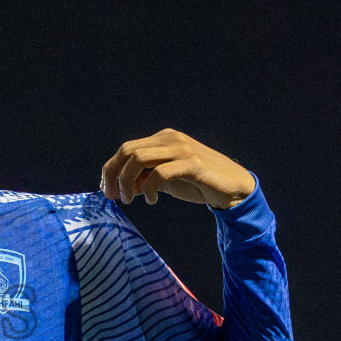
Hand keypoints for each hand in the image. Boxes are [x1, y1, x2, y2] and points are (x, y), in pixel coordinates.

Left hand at [100, 128, 256, 208]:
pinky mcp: (192, 164)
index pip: (127, 148)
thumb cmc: (199, 183)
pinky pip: (160, 173)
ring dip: (128, 182)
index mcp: (163, 139)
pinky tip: (152, 201)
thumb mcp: (166, 181)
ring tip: (130, 199)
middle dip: (114, 175)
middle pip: (128, 151)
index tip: (107, 190)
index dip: (111, 169)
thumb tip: (121, 187)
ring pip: (139, 158)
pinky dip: (150, 188)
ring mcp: (181, 149)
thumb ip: (145, 180)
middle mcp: (170, 139)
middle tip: (115, 197)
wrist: (233, 188)